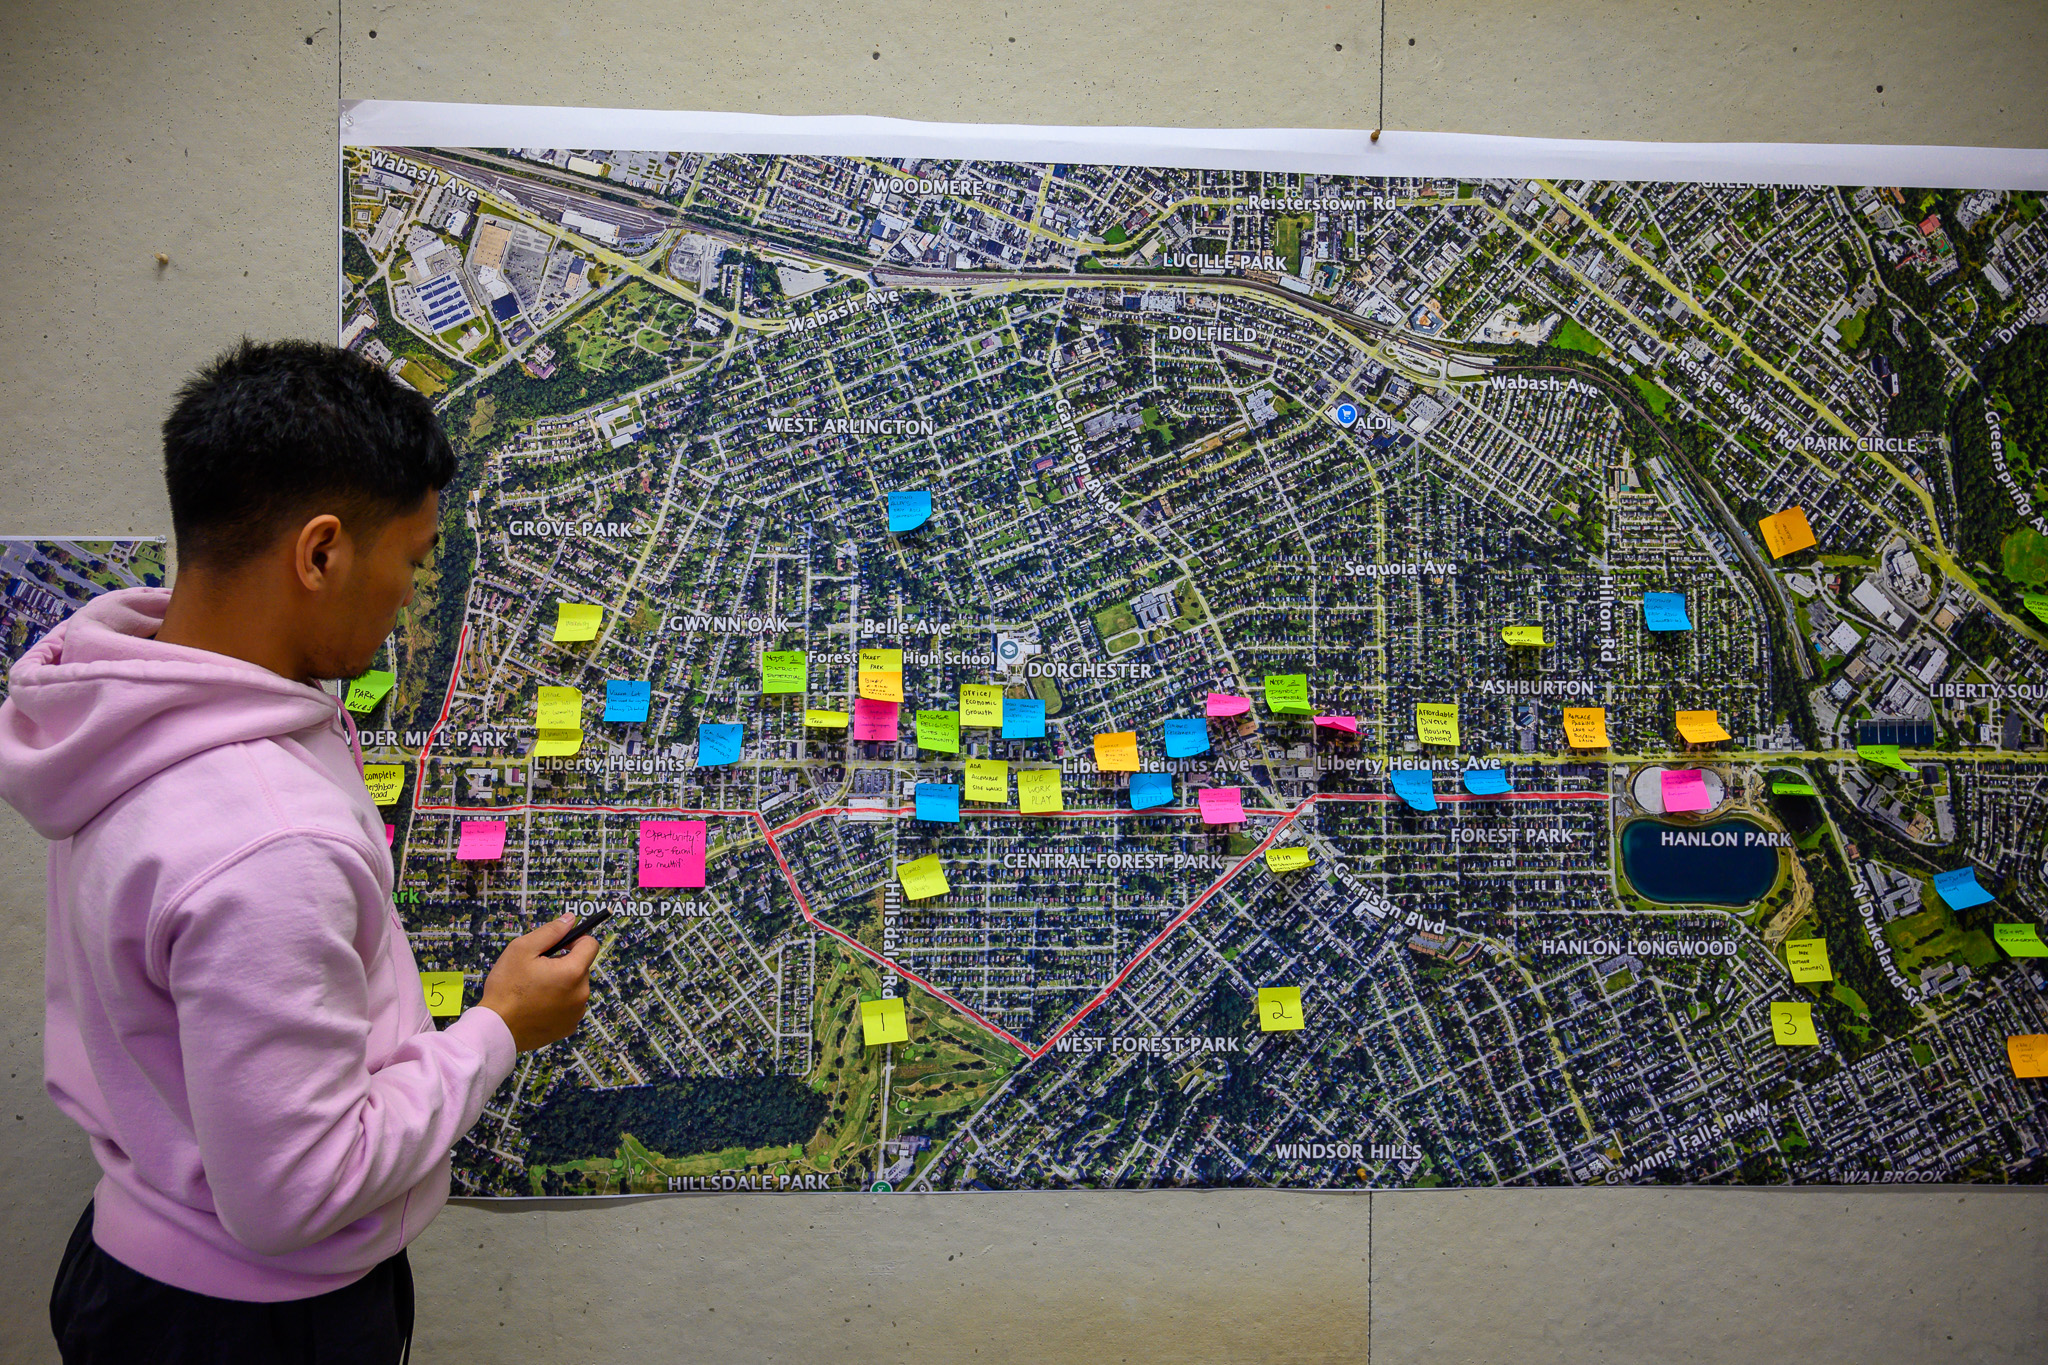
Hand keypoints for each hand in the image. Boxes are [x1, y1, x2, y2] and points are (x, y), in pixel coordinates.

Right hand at [477, 913, 598, 1051]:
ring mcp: (577, 1012)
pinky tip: (537, 1004)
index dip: (575, 940)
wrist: (496, 1029)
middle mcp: (581, 993)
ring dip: (561, 983)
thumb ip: (550, 932)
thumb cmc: (506, 988)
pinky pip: (569, 1005)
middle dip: (564, 963)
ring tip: (535, 989)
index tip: (560, 945)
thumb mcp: (522, 949)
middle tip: (537, 970)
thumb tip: (570, 919)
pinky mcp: (569, 1026)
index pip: (591, 945)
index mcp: (573, 972)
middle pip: (581, 967)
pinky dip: (558, 1002)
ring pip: (575, 987)